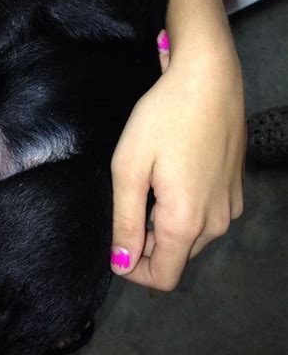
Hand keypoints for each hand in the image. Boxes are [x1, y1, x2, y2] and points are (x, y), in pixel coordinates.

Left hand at [109, 32, 244, 289]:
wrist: (208, 78)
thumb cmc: (163, 119)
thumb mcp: (129, 167)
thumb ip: (125, 220)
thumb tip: (121, 263)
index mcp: (187, 222)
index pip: (163, 276)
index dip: (134, 268)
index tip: (116, 238)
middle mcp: (216, 223)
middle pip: (178, 255)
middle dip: (149, 242)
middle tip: (130, 199)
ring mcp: (231, 205)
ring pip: (193, 235)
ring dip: (167, 224)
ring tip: (151, 182)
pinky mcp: (237, 187)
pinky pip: (208, 214)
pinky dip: (187, 207)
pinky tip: (175, 172)